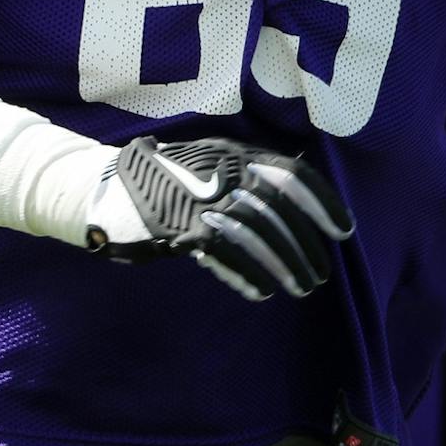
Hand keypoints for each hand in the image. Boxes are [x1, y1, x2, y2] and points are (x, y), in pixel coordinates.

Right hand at [86, 135, 353, 300]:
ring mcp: (201, 200)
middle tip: (319, 274)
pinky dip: (247, 274)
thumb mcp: (212, 161)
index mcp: (237, 154)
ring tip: (301, 288)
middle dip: (306, 246)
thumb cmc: (166, 177)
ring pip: (258, 237)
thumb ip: (250, 174)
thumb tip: (298, 199)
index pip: (295, 176)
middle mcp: (224, 173)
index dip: (324, 204)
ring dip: (284, 266)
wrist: (102, 187)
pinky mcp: (179, 228)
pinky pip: (224, 254)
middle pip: (281, 212)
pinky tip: (262, 291)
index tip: (343, 232)